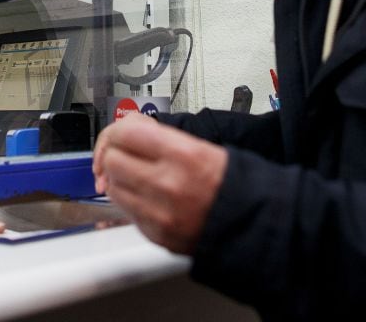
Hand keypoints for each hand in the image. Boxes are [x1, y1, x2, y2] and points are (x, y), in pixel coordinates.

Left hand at [92, 113, 226, 254]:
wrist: (252, 224)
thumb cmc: (232, 184)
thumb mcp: (202, 147)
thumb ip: (160, 138)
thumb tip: (128, 131)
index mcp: (182, 155)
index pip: (125, 134)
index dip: (118, 132)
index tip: (121, 134)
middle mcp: (167, 183)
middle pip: (112, 160)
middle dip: (117, 155)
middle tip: (127, 155)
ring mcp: (159, 213)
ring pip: (113, 187)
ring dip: (120, 179)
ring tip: (137, 176)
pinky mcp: (155, 234)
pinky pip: (126, 211)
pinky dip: (130, 201)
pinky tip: (146, 196)